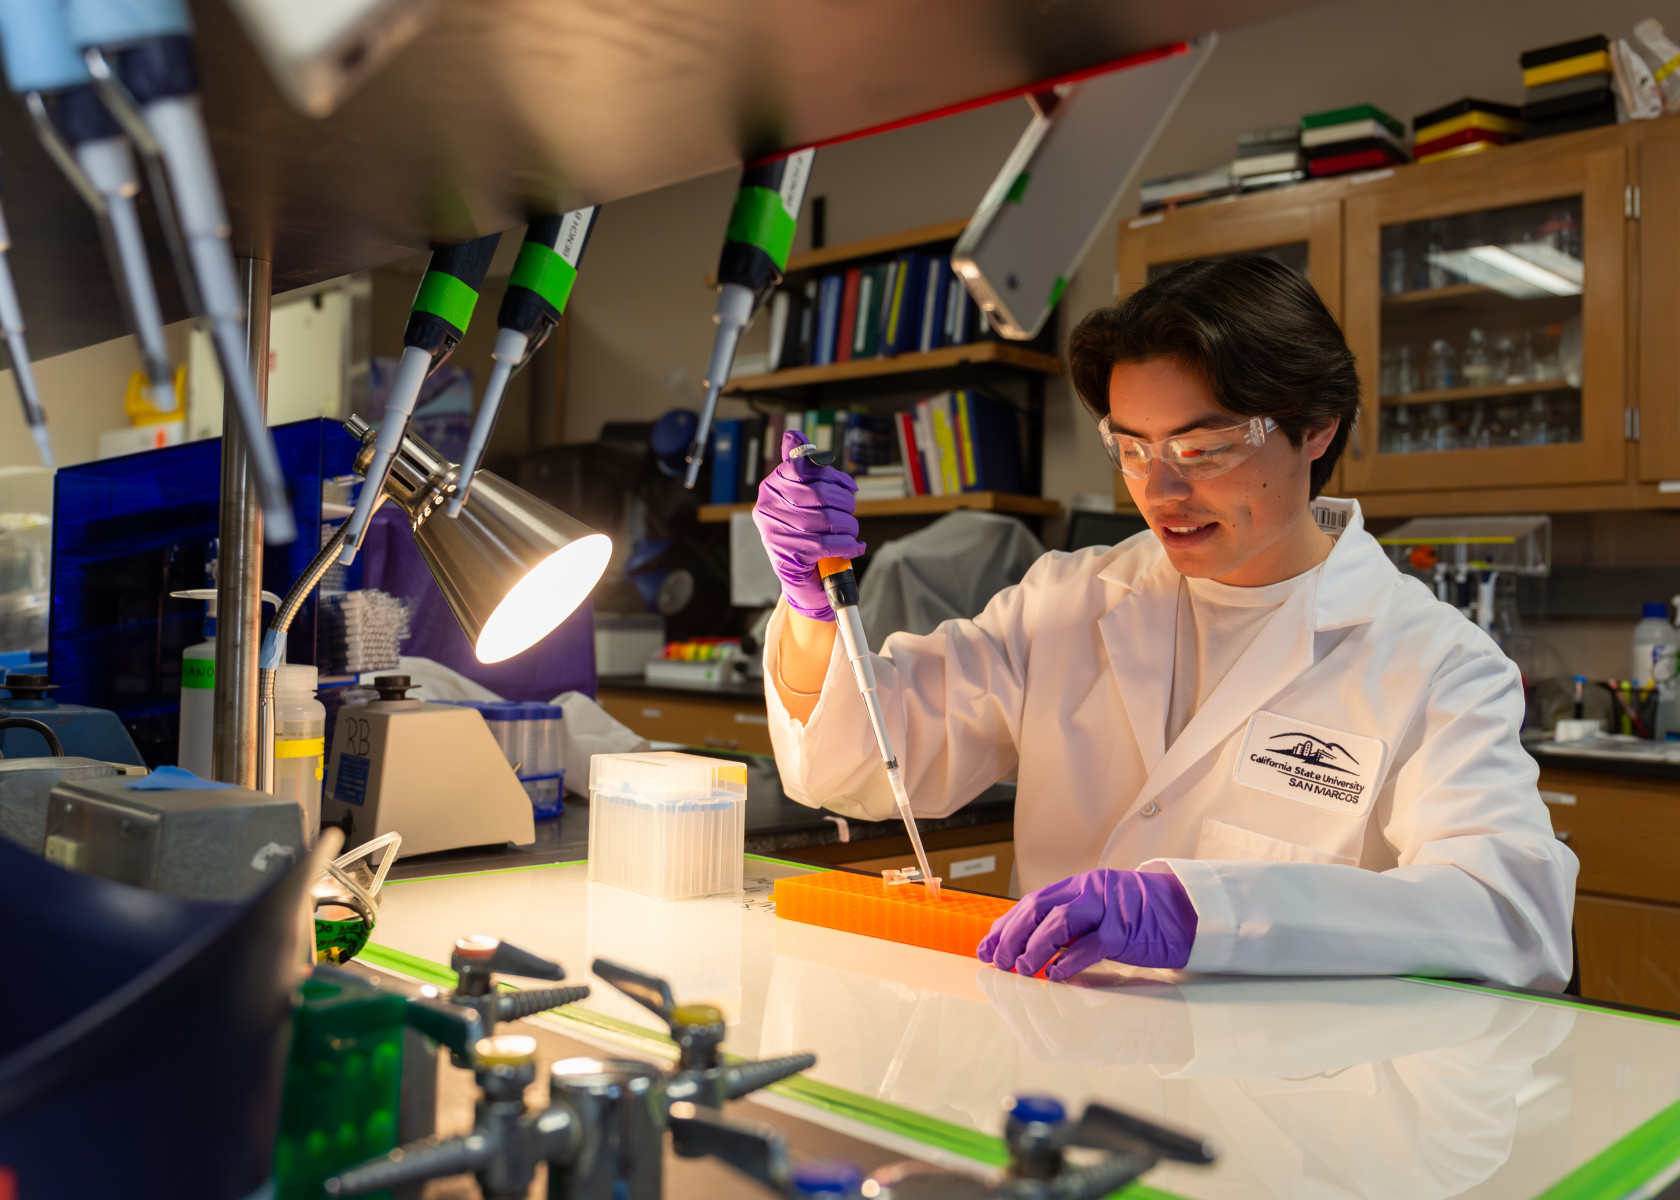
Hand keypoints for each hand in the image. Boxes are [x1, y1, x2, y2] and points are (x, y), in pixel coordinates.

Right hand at [752, 430, 866, 620]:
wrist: (802, 582)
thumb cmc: (805, 535)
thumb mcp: (803, 500)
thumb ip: (803, 469)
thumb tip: (795, 436)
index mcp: (771, 487)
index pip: (805, 468)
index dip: (834, 476)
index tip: (850, 487)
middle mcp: (768, 507)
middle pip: (819, 493)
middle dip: (845, 503)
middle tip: (851, 514)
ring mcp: (775, 533)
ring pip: (826, 520)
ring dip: (848, 527)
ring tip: (851, 533)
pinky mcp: (788, 556)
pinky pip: (827, 544)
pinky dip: (848, 546)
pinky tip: (855, 547)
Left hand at [977, 869, 1196, 980]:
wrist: (1186, 913)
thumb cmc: (1141, 917)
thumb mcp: (1100, 911)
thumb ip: (1070, 921)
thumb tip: (1031, 946)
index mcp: (1080, 885)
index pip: (1032, 902)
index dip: (1006, 925)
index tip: (987, 946)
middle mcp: (1089, 891)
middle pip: (1038, 909)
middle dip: (1012, 936)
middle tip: (997, 960)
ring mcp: (1107, 909)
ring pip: (1058, 923)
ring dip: (1034, 948)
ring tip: (1022, 969)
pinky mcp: (1125, 931)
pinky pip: (1089, 947)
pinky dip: (1067, 962)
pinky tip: (1053, 976)